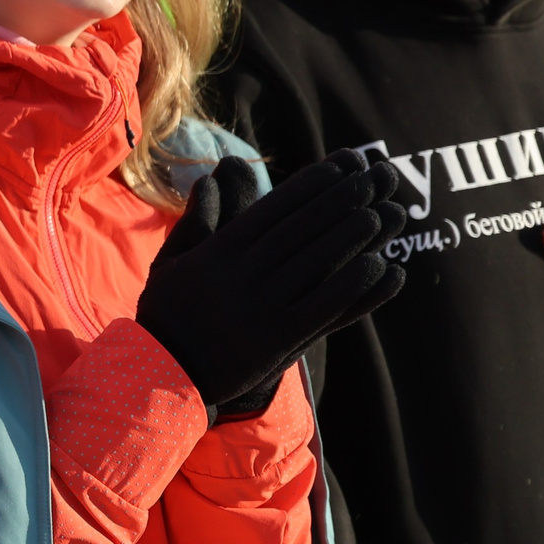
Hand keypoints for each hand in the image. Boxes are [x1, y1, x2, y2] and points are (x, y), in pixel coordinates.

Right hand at [136, 150, 406, 416]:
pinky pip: (323, 306)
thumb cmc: (166, 315)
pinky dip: (353, 284)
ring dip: (352, 235)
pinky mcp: (276, 340)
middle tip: (372, 180)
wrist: (161, 374)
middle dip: (339, 201)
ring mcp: (259, 307)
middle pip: (299, 230)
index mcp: (216, 253)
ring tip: (382, 214)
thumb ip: (194, 222)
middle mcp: (239, 275)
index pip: (270, 211)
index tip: (338, 168)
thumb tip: (208, 179)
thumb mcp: (169, 263)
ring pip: (315, 263)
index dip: (307, 187)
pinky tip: (379, 266)